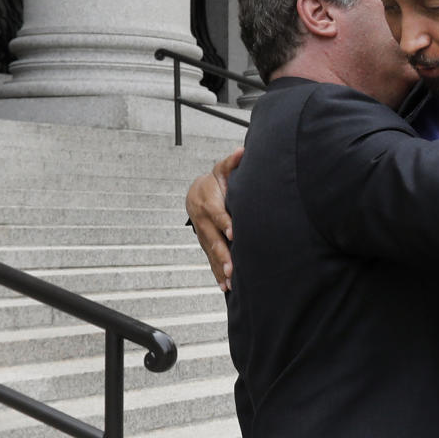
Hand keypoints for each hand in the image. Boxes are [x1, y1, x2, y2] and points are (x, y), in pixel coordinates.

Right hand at [185, 147, 243, 290]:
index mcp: (209, 204)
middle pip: (214, 240)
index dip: (225, 223)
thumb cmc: (214, 182)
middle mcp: (205, 223)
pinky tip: (226, 286)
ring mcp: (205, 236)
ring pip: (212, 254)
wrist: (196, 194)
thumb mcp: (222, 170)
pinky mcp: (207, 245)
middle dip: (223, 254)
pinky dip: (218, 274)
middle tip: (232, 266)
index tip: (233, 233)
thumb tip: (242, 151)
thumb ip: (232, 162)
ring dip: (220, 269)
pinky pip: (211, 261)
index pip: (218, 215)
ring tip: (229, 281)